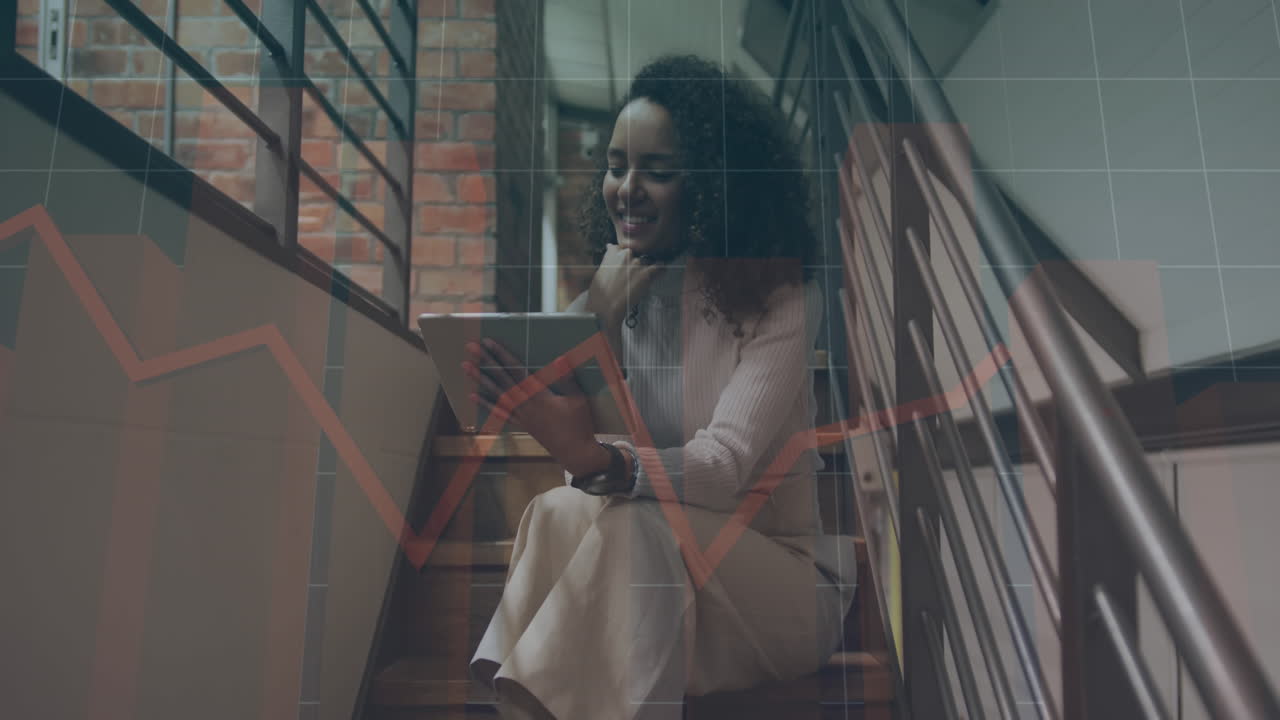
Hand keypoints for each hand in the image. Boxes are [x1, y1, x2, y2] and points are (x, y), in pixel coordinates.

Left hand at [461, 339, 603, 473]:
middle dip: (486, 362)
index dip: (502, 355)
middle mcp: (525, 404)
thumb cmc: (579, 425)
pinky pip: (500, 413)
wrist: (574, 452)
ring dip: (480, 379)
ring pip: (497, 394)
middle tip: (470, 347)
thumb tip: (560, 358)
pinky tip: (474, 396)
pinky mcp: (522, 425)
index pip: (517, 370)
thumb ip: (568, 379)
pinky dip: (487, 404)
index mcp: (539, 395)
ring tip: (466, 367)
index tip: (489, 342)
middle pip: (502, 379)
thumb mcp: (579, 400)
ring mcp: (521, 415)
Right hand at [584, 244, 664, 329]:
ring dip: (644, 269)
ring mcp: (636, 263)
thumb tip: (610, 249)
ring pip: (645, 261)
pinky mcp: (646, 274)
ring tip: (640, 280)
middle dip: (632, 263)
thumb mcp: (598, 274)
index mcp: (612, 254)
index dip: (622, 256)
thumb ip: (607, 260)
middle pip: (633, 255)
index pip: (620, 248)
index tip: (623, 262)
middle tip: (630, 276)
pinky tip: (660, 273)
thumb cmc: (599, 295)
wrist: (606, 309)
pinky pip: (658, 268)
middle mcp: (625, 255)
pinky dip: (660, 271)